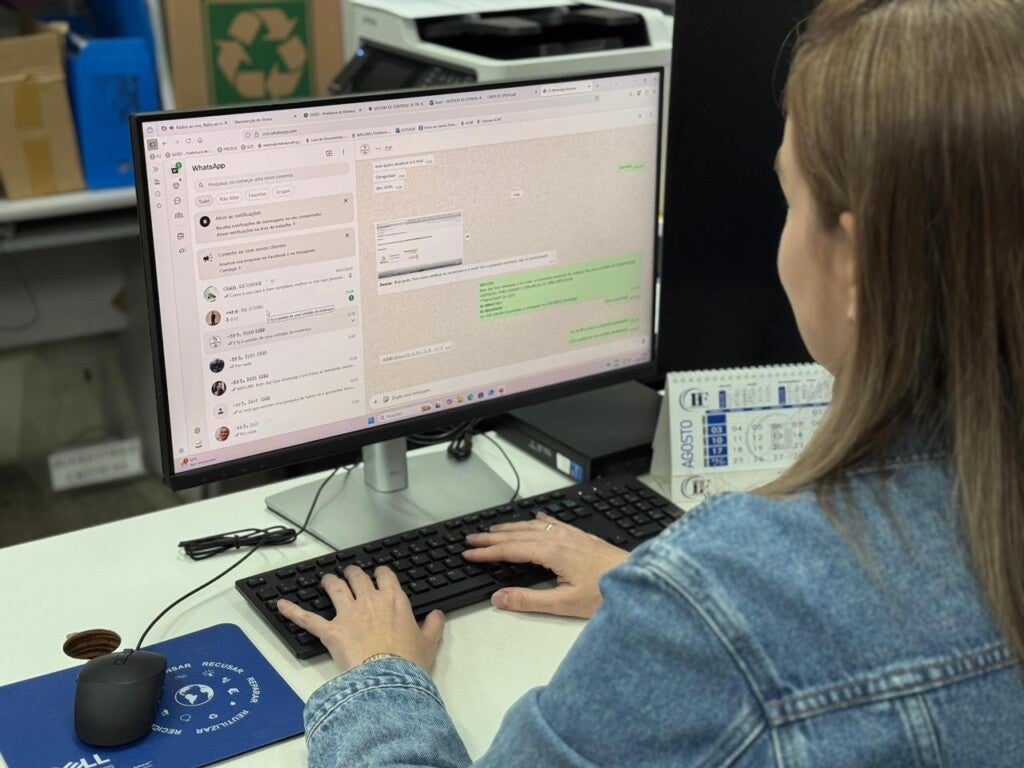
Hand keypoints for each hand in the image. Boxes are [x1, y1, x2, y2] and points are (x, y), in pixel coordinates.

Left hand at [277, 565, 444, 673]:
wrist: (388, 677)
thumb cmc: (409, 661)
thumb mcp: (429, 642)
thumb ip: (433, 625)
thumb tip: (438, 615)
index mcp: (394, 599)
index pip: (385, 575)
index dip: (380, 573)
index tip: (378, 575)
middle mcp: (369, 600)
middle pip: (358, 577)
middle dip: (353, 573)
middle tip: (350, 574)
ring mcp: (348, 613)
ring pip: (335, 588)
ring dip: (329, 581)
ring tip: (326, 579)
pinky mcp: (331, 630)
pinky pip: (308, 618)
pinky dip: (293, 611)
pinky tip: (281, 605)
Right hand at [463, 512, 627, 618]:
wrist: (639, 580)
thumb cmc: (606, 593)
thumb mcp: (564, 604)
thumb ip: (529, 600)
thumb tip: (499, 598)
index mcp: (552, 552)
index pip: (510, 549)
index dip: (487, 552)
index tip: (469, 553)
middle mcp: (560, 539)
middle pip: (518, 534)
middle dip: (492, 537)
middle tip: (472, 539)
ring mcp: (572, 535)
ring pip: (533, 526)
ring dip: (511, 528)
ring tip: (494, 530)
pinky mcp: (582, 538)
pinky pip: (553, 523)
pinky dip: (537, 522)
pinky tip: (537, 520)